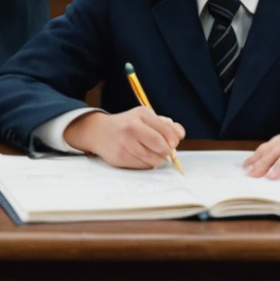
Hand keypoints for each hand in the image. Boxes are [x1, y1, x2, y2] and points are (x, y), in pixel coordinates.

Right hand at [64, 107, 184, 169]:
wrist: (99, 132)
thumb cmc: (128, 125)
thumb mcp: (145, 118)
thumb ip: (165, 125)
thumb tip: (180, 135)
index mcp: (142, 114)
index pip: (168, 132)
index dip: (174, 141)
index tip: (172, 143)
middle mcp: (132, 127)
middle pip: (162, 147)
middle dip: (166, 152)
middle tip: (162, 150)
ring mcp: (125, 143)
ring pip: (154, 160)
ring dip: (157, 159)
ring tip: (150, 153)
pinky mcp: (120, 157)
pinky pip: (143, 166)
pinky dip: (146, 164)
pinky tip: (140, 156)